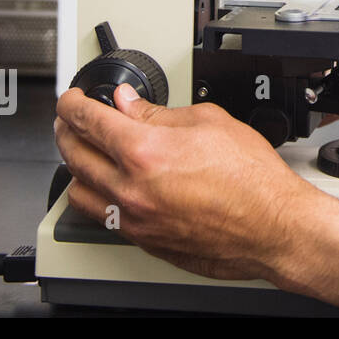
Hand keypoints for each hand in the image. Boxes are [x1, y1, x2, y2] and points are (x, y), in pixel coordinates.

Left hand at [54, 84, 338, 310]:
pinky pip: (101, 216)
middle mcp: (130, 188)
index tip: (72, 99)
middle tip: (71, 119)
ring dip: (75, 168)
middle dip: (66, 130)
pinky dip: (95, 196)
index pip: (88, 120)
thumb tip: (131, 104)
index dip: (73, 103)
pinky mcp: (142, 240)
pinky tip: (106, 186)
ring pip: (78, 192)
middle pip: (74, 154)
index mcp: (145, 151)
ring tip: (84, 153)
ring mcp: (134, 219)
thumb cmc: (253, 178)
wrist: (272, 226)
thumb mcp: (211, 122)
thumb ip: (161, 112)